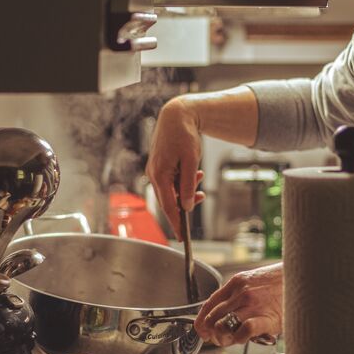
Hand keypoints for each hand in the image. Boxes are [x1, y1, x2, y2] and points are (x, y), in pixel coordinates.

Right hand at [146, 98, 205, 238]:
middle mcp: (154, 174)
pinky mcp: (159, 166)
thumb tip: (186, 206)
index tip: (182, 238)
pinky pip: (170, 181)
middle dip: (183, 205)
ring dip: (185, 190)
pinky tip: (194, 173)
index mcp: (160, 175)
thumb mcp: (191, 162)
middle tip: (198, 206)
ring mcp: (155, 170)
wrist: (177, 115)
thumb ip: (187, 186)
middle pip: (168, 200)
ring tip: (200, 181)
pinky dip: (182, 181)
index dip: (176, 223)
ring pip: (170, 190)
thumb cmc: (184, 136)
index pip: (168, 206)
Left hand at [195, 263, 283, 346]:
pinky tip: (243, 338)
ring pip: (223, 325)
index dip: (202, 320)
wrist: (304, 278)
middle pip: (212, 317)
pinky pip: (243, 331)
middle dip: (211, 333)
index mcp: (237, 283)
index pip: (209, 304)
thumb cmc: (282, 283)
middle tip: (217, 339)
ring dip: (223, 338)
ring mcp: (252, 305)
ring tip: (230, 340)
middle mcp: (241, 293)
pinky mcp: (265, 317)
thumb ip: (239, 294)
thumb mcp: (254, 282)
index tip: (202, 329)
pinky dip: (239, 338)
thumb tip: (225, 311)